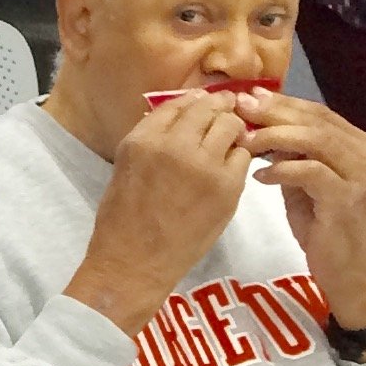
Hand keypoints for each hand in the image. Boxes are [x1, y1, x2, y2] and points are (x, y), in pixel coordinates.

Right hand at [65, 93, 253, 336]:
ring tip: (229, 142)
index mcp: (142, 140)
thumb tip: (179, 117)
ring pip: (231, 127)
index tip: (203, 104)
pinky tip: (229, 168)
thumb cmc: (122, 221)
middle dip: (219, 108)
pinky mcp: (227, 186)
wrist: (133, 265)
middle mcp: (174, 145)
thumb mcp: (125, 168)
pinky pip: (243, 156)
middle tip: (226, 112)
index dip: (195, 100)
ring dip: (232, 130)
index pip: (178, 104)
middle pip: (209, 108)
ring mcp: (204, 165)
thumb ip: (151, 140)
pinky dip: (239, 157)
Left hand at [243, 97, 365, 327]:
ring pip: (315, 139)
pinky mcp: (347, 197)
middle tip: (240, 108)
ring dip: (274, 136)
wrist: (352, 273)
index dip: (283, 104)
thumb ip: (293, 158)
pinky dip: (281, 170)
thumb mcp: (307, 187)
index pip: (319, 113)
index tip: (248, 98)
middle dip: (274, 112)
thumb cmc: (327, 232)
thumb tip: (261, 130)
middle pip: (316, 120)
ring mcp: (361, 174)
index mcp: (361, 145)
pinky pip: (309, 171)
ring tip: (245, 141)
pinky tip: (259, 177)